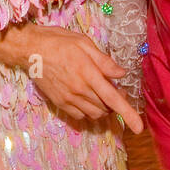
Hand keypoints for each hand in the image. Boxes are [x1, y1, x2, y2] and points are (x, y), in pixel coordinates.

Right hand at [0, 23, 143, 132]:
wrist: (30, 49)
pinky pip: (80, 116)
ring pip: (94, 114)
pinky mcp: (59, 103)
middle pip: (105, 108)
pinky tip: (86, 98)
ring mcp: (68, 99)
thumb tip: (121, 74)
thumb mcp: (84, 43)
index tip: (139, 127)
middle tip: (113, 87)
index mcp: (88, 74)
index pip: (113, 98)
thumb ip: (104, 61)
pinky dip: (88, 111)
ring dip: (102, 108)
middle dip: (114, 102)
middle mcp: (79, 90)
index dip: (128, 114)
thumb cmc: (58, 41)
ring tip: (99, 93)